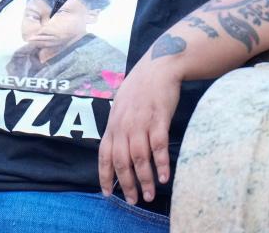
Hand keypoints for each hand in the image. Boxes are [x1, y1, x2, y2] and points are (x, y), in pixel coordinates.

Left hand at [97, 54, 181, 205]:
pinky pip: (158, 145)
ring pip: (139, 157)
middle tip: (133, 201)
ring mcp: (140, 122)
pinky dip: (161, 163)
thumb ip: (118, 127)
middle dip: (126, 184)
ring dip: (144, 179)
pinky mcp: (158, 119)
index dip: (104, 175)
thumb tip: (117, 148)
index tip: (107, 193)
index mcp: (113, 124)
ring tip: (150, 195)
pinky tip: (165, 177)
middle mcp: (123, 125)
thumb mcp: (121, 107)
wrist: (158, 67)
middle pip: (121, 161)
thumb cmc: (140, 88)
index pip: (104, 155)